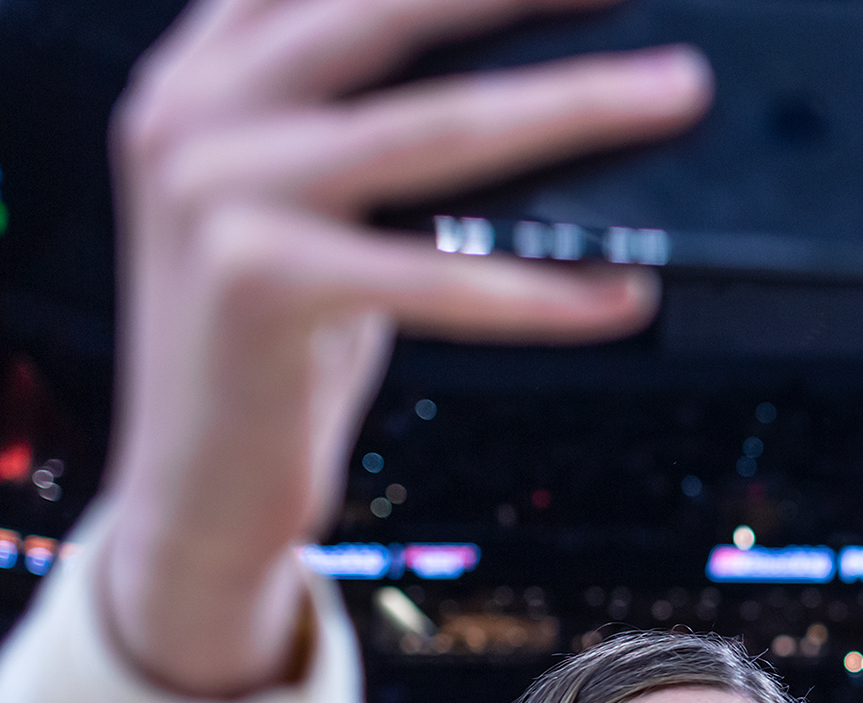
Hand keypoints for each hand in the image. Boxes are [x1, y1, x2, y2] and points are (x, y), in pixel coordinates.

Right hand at [99, 0, 710, 696]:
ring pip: (437, 126)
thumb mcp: (302, 204)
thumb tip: (529, 66)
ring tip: (674, 90)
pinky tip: (624, 292)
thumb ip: (362, 116)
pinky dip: (542, 290)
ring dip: (576, 104)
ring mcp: (214, 191)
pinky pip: (438, 276)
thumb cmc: (275, 347)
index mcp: (202, 67)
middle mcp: (191, 108)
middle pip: (389, 7)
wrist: (188, 494)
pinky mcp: (257, 286)